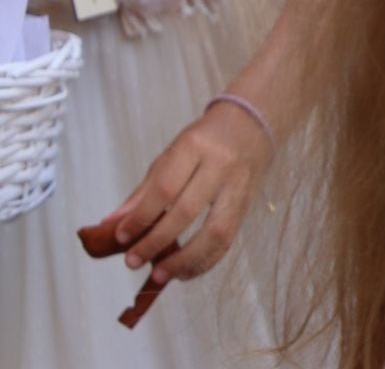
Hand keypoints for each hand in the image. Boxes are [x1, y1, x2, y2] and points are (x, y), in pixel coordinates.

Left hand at [92, 100, 274, 282]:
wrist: (252, 126)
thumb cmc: (204, 141)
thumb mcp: (171, 155)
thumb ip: (144, 191)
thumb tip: (113, 224)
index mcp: (195, 148)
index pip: (165, 188)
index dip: (141, 216)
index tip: (121, 237)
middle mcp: (220, 167)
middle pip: (187, 211)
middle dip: (156, 241)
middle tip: (132, 262)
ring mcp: (237, 188)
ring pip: (215, 231)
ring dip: (185, 260)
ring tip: (160, 276)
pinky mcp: (247, 206)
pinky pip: (228, 241)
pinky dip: (206, 261)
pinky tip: (185, 272)